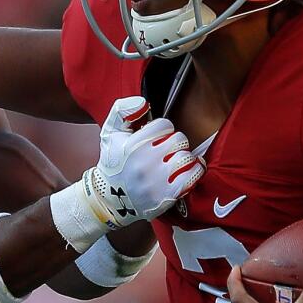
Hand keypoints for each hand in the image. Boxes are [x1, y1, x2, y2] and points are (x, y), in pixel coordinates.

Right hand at [86, 96, 203, 225]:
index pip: (165, 125)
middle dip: (174, 143)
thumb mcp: (109, 132)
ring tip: (174, 161)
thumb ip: (123, 110)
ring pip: (187, 157)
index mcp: (131, 145)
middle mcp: (144, 162)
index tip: (156, 138)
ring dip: (183, 157)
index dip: (162, 129)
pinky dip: (193, 171)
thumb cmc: (113, 163)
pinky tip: (184, 171)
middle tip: (166, 150)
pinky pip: (193, 175)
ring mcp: (157, 180)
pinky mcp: (167, 195)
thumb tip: (144, 103)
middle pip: (179, 139)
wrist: (111, 199)